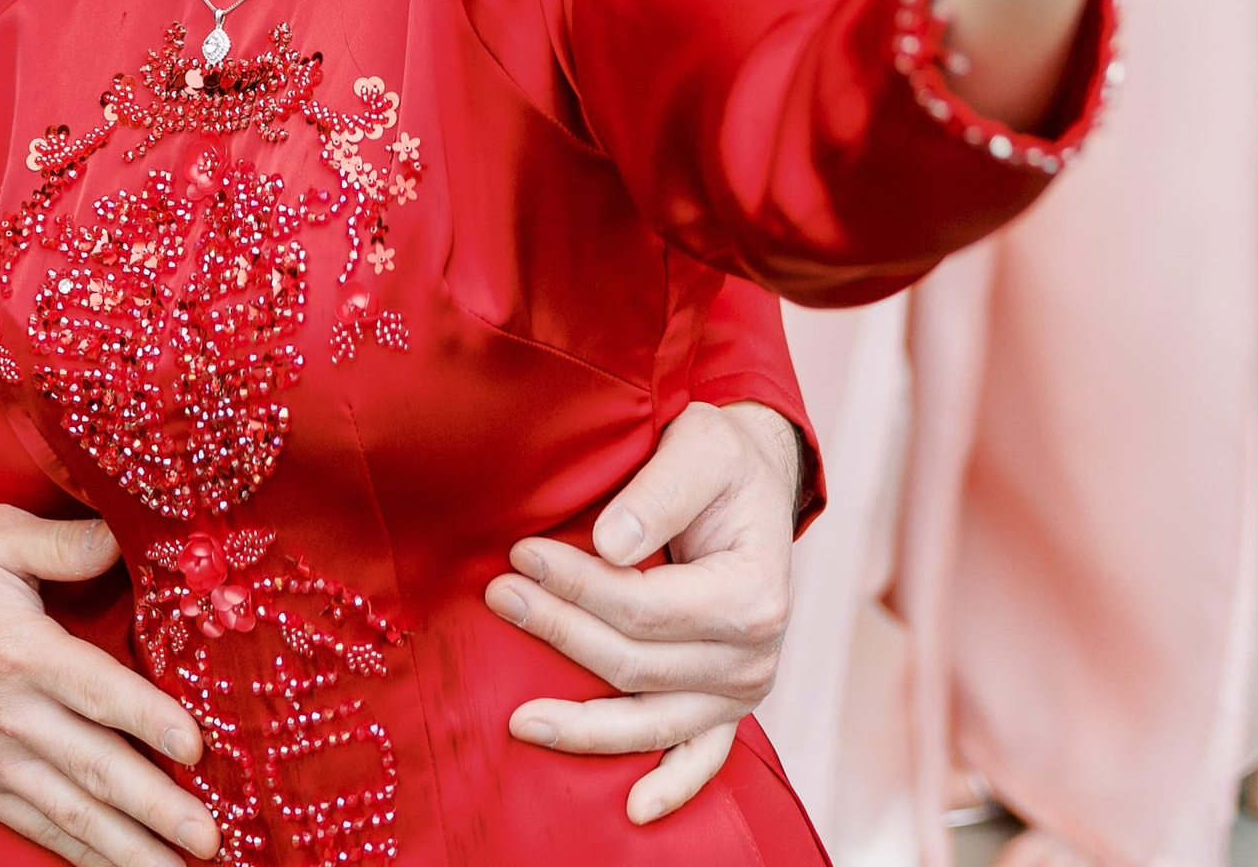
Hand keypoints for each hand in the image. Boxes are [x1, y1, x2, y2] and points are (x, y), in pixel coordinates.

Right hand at [0, 510, 215, 866]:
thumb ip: (63, 542)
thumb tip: (126, 536)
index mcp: (18, 648)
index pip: (95, 690)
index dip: (147, 718)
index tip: (196, 746)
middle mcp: (7, 713)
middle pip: (93, 768)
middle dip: (155, 808)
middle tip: (210, 838)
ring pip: (71, 814)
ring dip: (128, 848)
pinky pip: (38, 826)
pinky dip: (81, 855)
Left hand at [484, 400, 800, 820]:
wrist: (759, 480)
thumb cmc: (723, 460)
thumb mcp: (700, 447)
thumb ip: (658, 493)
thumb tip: (608, 544)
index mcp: (752, 596)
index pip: (642, 607)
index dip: (576, 587)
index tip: (520, 555)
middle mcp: (753, 656)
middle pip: (635, 664)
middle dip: (559, 632)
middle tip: (498, 597)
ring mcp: (742, 689)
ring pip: (651, 721)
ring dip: (583, 725)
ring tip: (518, 720)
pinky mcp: (729, 705)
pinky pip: (702, 758)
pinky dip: (671, 786)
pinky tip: (632, 810)